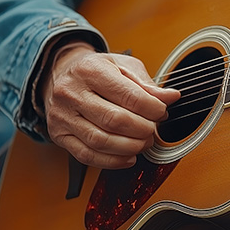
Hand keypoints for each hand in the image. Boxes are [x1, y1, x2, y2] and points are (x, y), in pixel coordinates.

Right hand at [41, 43, 180, 168]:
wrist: (62, 75)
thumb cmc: (97, 71)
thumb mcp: (123, 67)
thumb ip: (147, 85)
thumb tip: (171, 97)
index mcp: (90, 70)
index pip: (128, 96)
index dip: (152, 109)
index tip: (161, 112)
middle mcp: (71, 92)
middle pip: (114, 120)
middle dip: (142, 130)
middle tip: (153, 130)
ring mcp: (62, 115)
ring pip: (101, 141)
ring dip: (130, 147)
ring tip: (144, 143)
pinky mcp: (59, 135)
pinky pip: (87, 156)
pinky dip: (113, 161)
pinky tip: (128, 157)